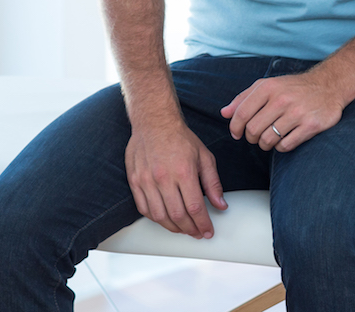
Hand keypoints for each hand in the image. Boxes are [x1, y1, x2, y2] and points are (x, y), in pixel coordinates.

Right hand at [124, 117, 227, 238]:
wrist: (154, 121)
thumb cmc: (180, 138)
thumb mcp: (204, 157)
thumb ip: (213, 183)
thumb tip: (221, 205)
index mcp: (183, 171)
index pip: (195, 208)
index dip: (203, 224)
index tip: (208, 232)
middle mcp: (163, 177)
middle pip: (178, 216)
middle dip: (190, 230)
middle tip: (197, 233)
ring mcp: (146, 180)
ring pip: (160, 216)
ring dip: (173, 228)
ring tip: (183, 229)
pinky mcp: (134, 180)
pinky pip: (143, 208)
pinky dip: (155, 218)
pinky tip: (165, 219)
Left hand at [221, 72, 346, 152]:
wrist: (328, 86)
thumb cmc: (293, 88)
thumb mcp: (267, 86)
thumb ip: (243, 98)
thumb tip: (224, 113)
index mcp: (268, 87)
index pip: (242, 113)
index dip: (235, 127)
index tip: (236, 134)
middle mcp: (281, 99)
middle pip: (253, 129)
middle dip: (251, 138)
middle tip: (256, 136)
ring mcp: (297, 113)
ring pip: (268, 140)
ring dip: (265, 144)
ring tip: (269, 139)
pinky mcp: (310, 126)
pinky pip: (286, 145)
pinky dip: (281, 147)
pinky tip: (284, 139)